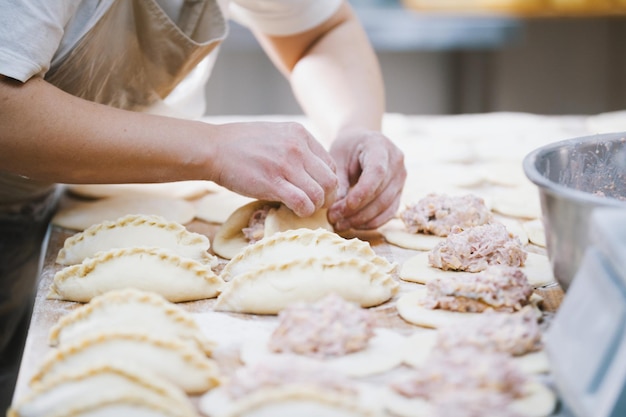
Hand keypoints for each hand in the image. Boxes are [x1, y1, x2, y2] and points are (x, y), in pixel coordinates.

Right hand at [209, 121, 338, 216]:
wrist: (213, 148)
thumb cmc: (241, 144)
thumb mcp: (275, 134)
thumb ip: (296, 147)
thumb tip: (311, 171)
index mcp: (300, 134)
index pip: (330, 164)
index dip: (326, 182)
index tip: (316, 191)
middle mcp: (297, 147)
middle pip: (330, 181)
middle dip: (326, 197)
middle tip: (314, 204)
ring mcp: (286, 165)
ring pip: (319, 194)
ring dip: (314, 206)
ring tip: (302, 208)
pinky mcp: (273, 183)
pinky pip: (302, 203)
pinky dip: (303, 212)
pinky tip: (294, 211)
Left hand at [327, 128, 405, 230]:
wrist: (363, 143)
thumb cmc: (347, 149)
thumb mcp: (338, 158)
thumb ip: (338, 181)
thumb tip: (336, 209)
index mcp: (380, 146)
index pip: (377, 172)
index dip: (363, 191)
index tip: (346, 205)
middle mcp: (396, 162)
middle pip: (381, 193)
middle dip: (356, 210)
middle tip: (333, 218)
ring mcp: (401, 178)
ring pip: (385, 206)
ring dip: (362, 219)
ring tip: (339, 224)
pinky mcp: (399, 192)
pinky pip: (389, 212)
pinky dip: (371, 222)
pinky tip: (353, 225)